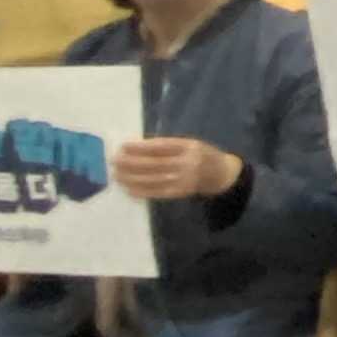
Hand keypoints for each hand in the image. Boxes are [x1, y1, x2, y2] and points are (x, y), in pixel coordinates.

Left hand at [113, 135, 241, 203]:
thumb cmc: (201, 155)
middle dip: (131, 163)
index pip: (161, 147)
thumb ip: (167, 146)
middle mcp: (187, 163)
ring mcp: (184, 180)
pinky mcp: (180, 192)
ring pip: (153, 179)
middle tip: (114, 161)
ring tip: (117, 175)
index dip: (141, 147)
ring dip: (132, 178)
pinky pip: (158, 193)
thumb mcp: (189, 144)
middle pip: (154, 164)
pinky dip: (142, 191)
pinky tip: (129, 189)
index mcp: (189, 147)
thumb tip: (136, 148)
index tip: (123, 146)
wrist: (222, 174)